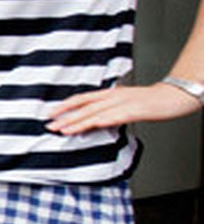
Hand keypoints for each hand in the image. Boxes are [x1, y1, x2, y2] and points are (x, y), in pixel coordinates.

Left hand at [46, 83, 200, 134]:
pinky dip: (100, 121)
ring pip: (95, 112)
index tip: (50, 113)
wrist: (173, 95)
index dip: (65, 105)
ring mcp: (123, 102)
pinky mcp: (134, 110)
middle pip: (84, 106)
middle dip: (65, 116)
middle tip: (49, 125)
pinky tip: (90, 127)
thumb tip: (94, 118)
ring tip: (63, 129)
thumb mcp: (125, 101)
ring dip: (77, 122)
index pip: (82, 98)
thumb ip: (109, 108)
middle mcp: (113, 96)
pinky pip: (114, 116)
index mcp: (110, 93)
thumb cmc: (151, 99)